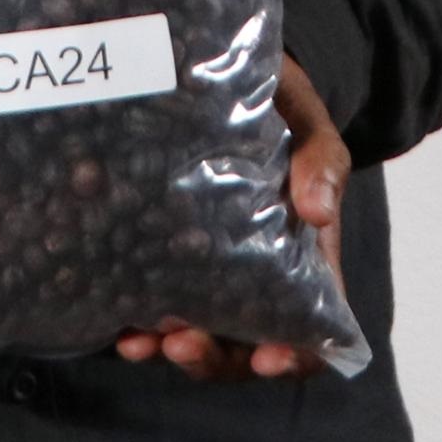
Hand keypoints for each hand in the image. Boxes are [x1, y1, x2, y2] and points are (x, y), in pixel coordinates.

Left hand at [113, 53, 350, 381]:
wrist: (236, 83)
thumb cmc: (283, 110)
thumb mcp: (310, 126)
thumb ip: (320, 161)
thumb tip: (318, 212)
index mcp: (306, 259)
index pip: (312, 327)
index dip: (296, 354)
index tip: (269, 357)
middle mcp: (260, 279)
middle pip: (246, 347)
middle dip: (216, 358)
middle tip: (183, 344)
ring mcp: (214, 274)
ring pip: (201, 337)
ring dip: (173, 349)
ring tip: (143, 342)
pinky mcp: (171, 261)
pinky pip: (159, 309)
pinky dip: (142, 330)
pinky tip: (120, 330)